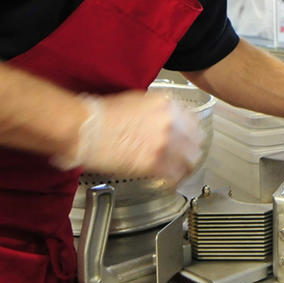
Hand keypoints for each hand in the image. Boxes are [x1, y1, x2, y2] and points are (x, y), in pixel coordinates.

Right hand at [51, 91, 202, 185]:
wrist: (87, 128)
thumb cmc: (103, 114)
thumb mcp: (137, 100)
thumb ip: (157, 110)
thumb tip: (162, 119)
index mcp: (166, 105)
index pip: (193, 120)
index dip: (190, 132)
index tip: (188, 138)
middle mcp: (170, 123)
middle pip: (196, 141)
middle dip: (191, 149)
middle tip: (186, 156)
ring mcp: (164, 144)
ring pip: (190, 160)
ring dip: (186, 166)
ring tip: (181, 172)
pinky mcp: (154, 164)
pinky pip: (175, 176)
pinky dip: (174, 181)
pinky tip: (170, 182)